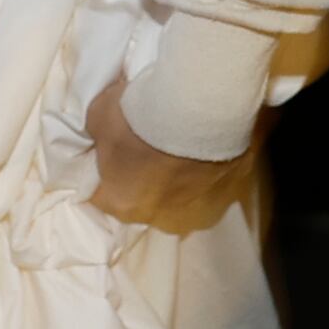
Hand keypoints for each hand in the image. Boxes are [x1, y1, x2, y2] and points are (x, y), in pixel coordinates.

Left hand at [80, 70, 237, 228]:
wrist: (202, 109)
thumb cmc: (143, 118)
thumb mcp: (98, 115)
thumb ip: (97, 133)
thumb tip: (102, 135)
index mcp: (123, 204)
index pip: (101, 195)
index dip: (106, 171)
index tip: (112, 152)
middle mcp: (162, 219)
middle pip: (146, 200)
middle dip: (147, 179)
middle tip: (151, 146)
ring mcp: (201, 212)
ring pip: (185, 198)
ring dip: (182, 179)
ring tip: (185, 147)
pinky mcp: (232, 196)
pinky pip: (215, 185)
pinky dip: (211, 170)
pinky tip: (211, 147)